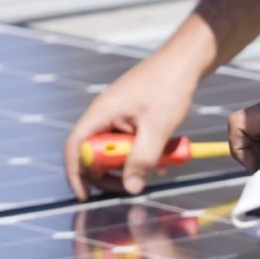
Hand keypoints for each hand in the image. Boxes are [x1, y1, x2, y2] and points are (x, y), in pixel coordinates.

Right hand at [64, 49, 201, 200]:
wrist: (184, 63)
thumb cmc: (168, 87)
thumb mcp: (157, 129)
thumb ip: (143, 160)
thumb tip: (131, 187)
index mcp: (101, 114)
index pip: (75, 148)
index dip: (76, 174)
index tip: (85, 196)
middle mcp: (104, 116)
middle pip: (94, 155)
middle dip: (111, 174)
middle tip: (131, 187)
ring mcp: (118, 117)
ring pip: (116, 152)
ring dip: (133, 165)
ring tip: (157, 169)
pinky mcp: (132, 119)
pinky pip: (131, 144)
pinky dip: (144, 155)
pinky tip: (164, 158)